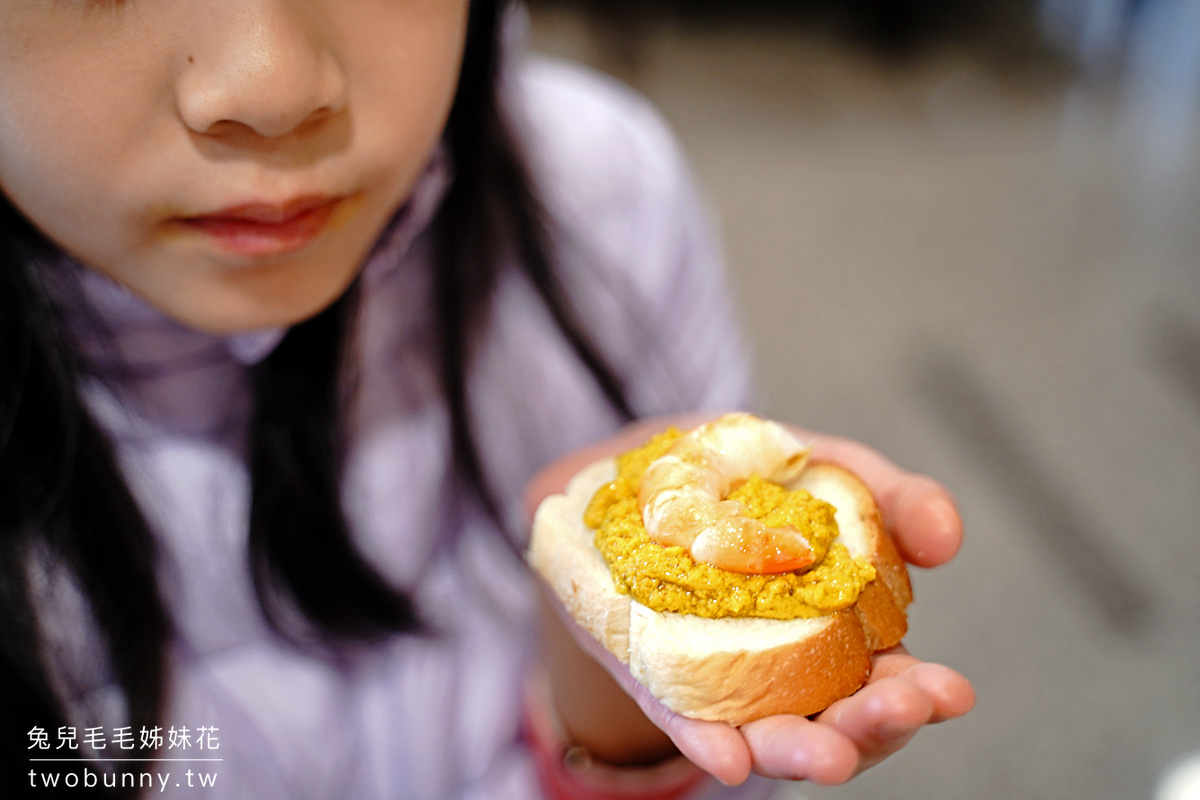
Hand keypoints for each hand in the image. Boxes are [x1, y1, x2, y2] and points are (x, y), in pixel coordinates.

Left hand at [525, 415, 974, 785]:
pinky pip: (682, 717)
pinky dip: (705, 739)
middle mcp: (789, 675)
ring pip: (766, 736)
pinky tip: (727, 756)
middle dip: (872, 729)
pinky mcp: (656, 675)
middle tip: (899, 710)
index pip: (893, 683)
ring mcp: (724, 682)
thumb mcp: (835, 475)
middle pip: (838, 724)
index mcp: (844, 637)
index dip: (924, 694)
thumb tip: (948, 541)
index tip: (953, 692)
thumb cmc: (758, 482)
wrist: (650, 471)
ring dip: (797, 752)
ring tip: (828, 758)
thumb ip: (899, 502)